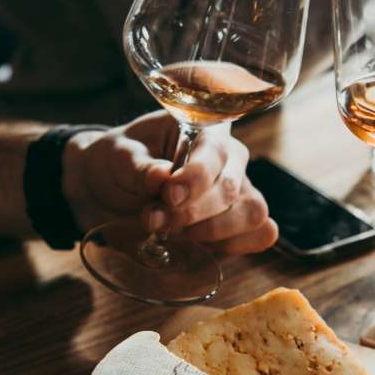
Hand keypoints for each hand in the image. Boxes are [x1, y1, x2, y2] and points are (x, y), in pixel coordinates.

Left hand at [61, 112, 278, 253]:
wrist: (114, 187)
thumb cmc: (120, 161)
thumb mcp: (118, 154)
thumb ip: (139, 165)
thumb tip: (162, 176)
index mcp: (204, 129)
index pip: (216, 151)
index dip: (197, 177)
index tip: (168, 196)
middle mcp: (230, 157)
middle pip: (233, 189)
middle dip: (191, 212)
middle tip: (152, 219)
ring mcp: (240, 189)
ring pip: (252, 213)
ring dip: (210, 231)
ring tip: (172, 231)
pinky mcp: (240, 220)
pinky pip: (261, 234)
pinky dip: (234, 245)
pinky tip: (199, 242)